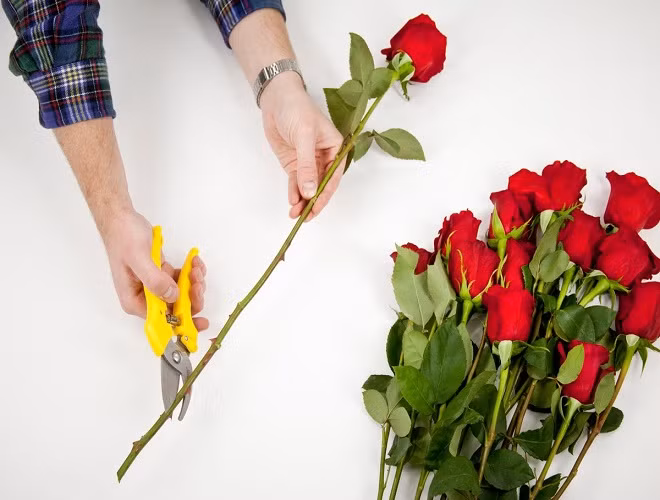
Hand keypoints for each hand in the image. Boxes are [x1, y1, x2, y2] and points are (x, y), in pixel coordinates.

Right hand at [100, 209, 208, 330]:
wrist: (123, 220)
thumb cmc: (124, 237)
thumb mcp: (139, 259)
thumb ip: (154, 280)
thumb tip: (173, 296)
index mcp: (134, 301)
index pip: (162, 321)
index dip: (183, 322)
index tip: (201, 321)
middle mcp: (145, 298)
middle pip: (176, 308)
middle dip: (192, 296)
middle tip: (196, 280)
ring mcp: (155, 286)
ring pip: (182, 294)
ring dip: (193, 282)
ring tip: (193, 265)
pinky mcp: (162, 275)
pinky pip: (182, 280)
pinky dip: (191, 273)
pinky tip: (193, 262)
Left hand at [260, 72, 345, 219]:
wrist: (276, 98)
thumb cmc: (296, 109)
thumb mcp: (304, 136)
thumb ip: (307, 165)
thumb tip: (310, 191)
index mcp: (335, 149)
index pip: (332, 177)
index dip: (325, 194)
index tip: (316, 207)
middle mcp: (324, 158)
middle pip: (321, 185)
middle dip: (313, 202)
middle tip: (304, 217)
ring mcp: (308, 162)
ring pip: (307, 187)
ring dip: (302, 201)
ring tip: (294, 214)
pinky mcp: (294, 163)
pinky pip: (296, 182)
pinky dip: (294, 193)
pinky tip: (292, 202)